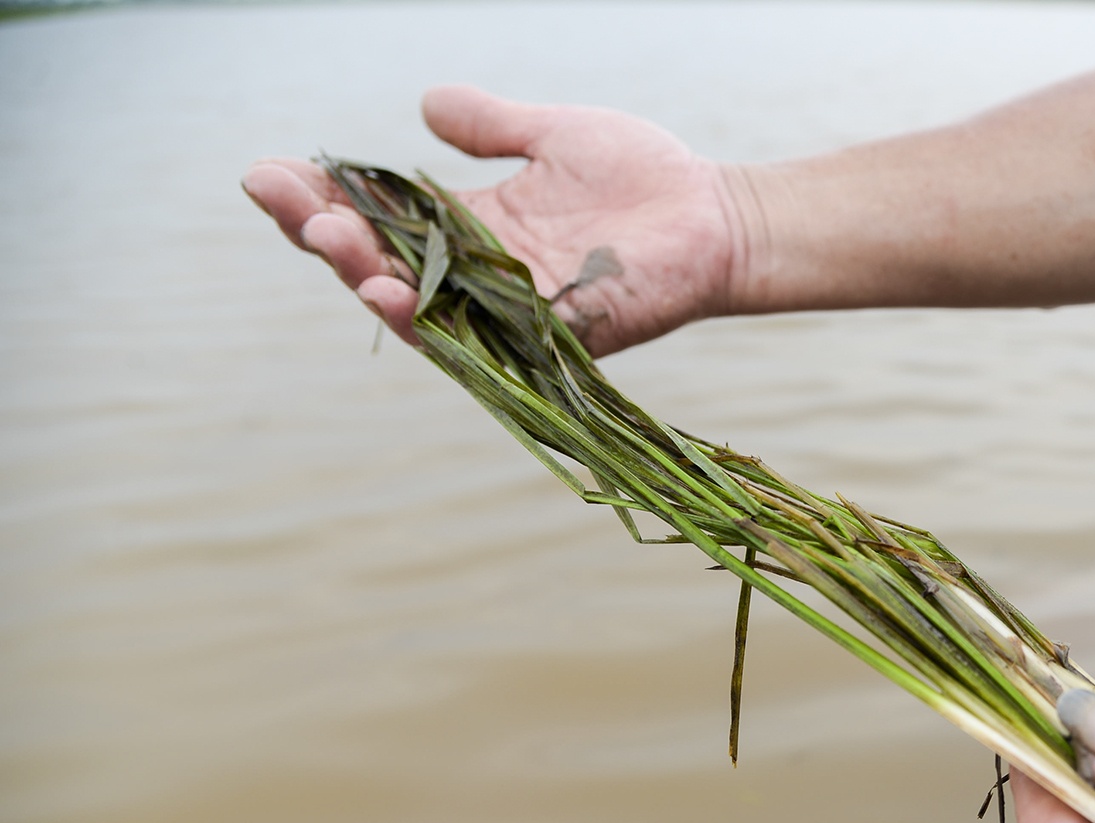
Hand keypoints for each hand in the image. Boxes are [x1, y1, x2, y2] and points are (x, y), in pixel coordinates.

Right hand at [241, 85, 741, 354]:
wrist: (717, 216)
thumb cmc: (644, 177)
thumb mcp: (552, 135)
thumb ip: (492, 126)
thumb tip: (427, 105)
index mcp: (469, 227)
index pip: (374, 217)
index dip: (318, 198)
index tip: (268, 170)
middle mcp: (477, 276)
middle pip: (380, 264)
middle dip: (324, 235)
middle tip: (287, 205)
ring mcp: (509, 311)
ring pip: (418, 306)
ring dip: (365, 275)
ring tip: (325, 241)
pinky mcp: (548, 336)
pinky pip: (480, 337)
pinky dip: (433, 319)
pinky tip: (394, 292)